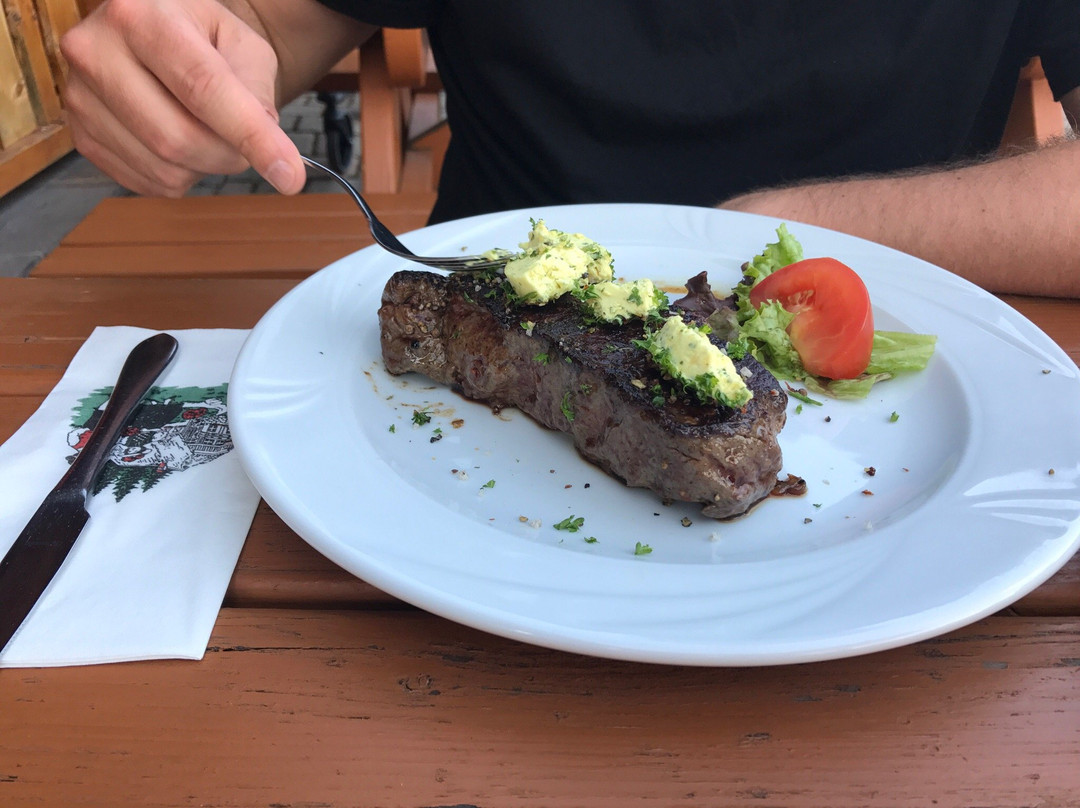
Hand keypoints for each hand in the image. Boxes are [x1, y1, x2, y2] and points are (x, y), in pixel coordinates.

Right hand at [60, 0, 304, 196]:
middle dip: (230, 156)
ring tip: (209, 132)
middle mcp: (96, 51)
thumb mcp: (242, 45)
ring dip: (206, 168)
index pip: (203, 88)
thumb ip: (257, 92)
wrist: (150, 32)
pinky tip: (182, 144)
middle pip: (180, 139)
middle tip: (248, 145)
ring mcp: (80, 96)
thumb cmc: (200, 36)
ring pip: (164, 168)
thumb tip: (263, 149)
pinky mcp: (80, 135)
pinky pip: (147, 183)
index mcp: (141, 15)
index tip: (291, 176)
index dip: (251, 136)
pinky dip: (181, 176)